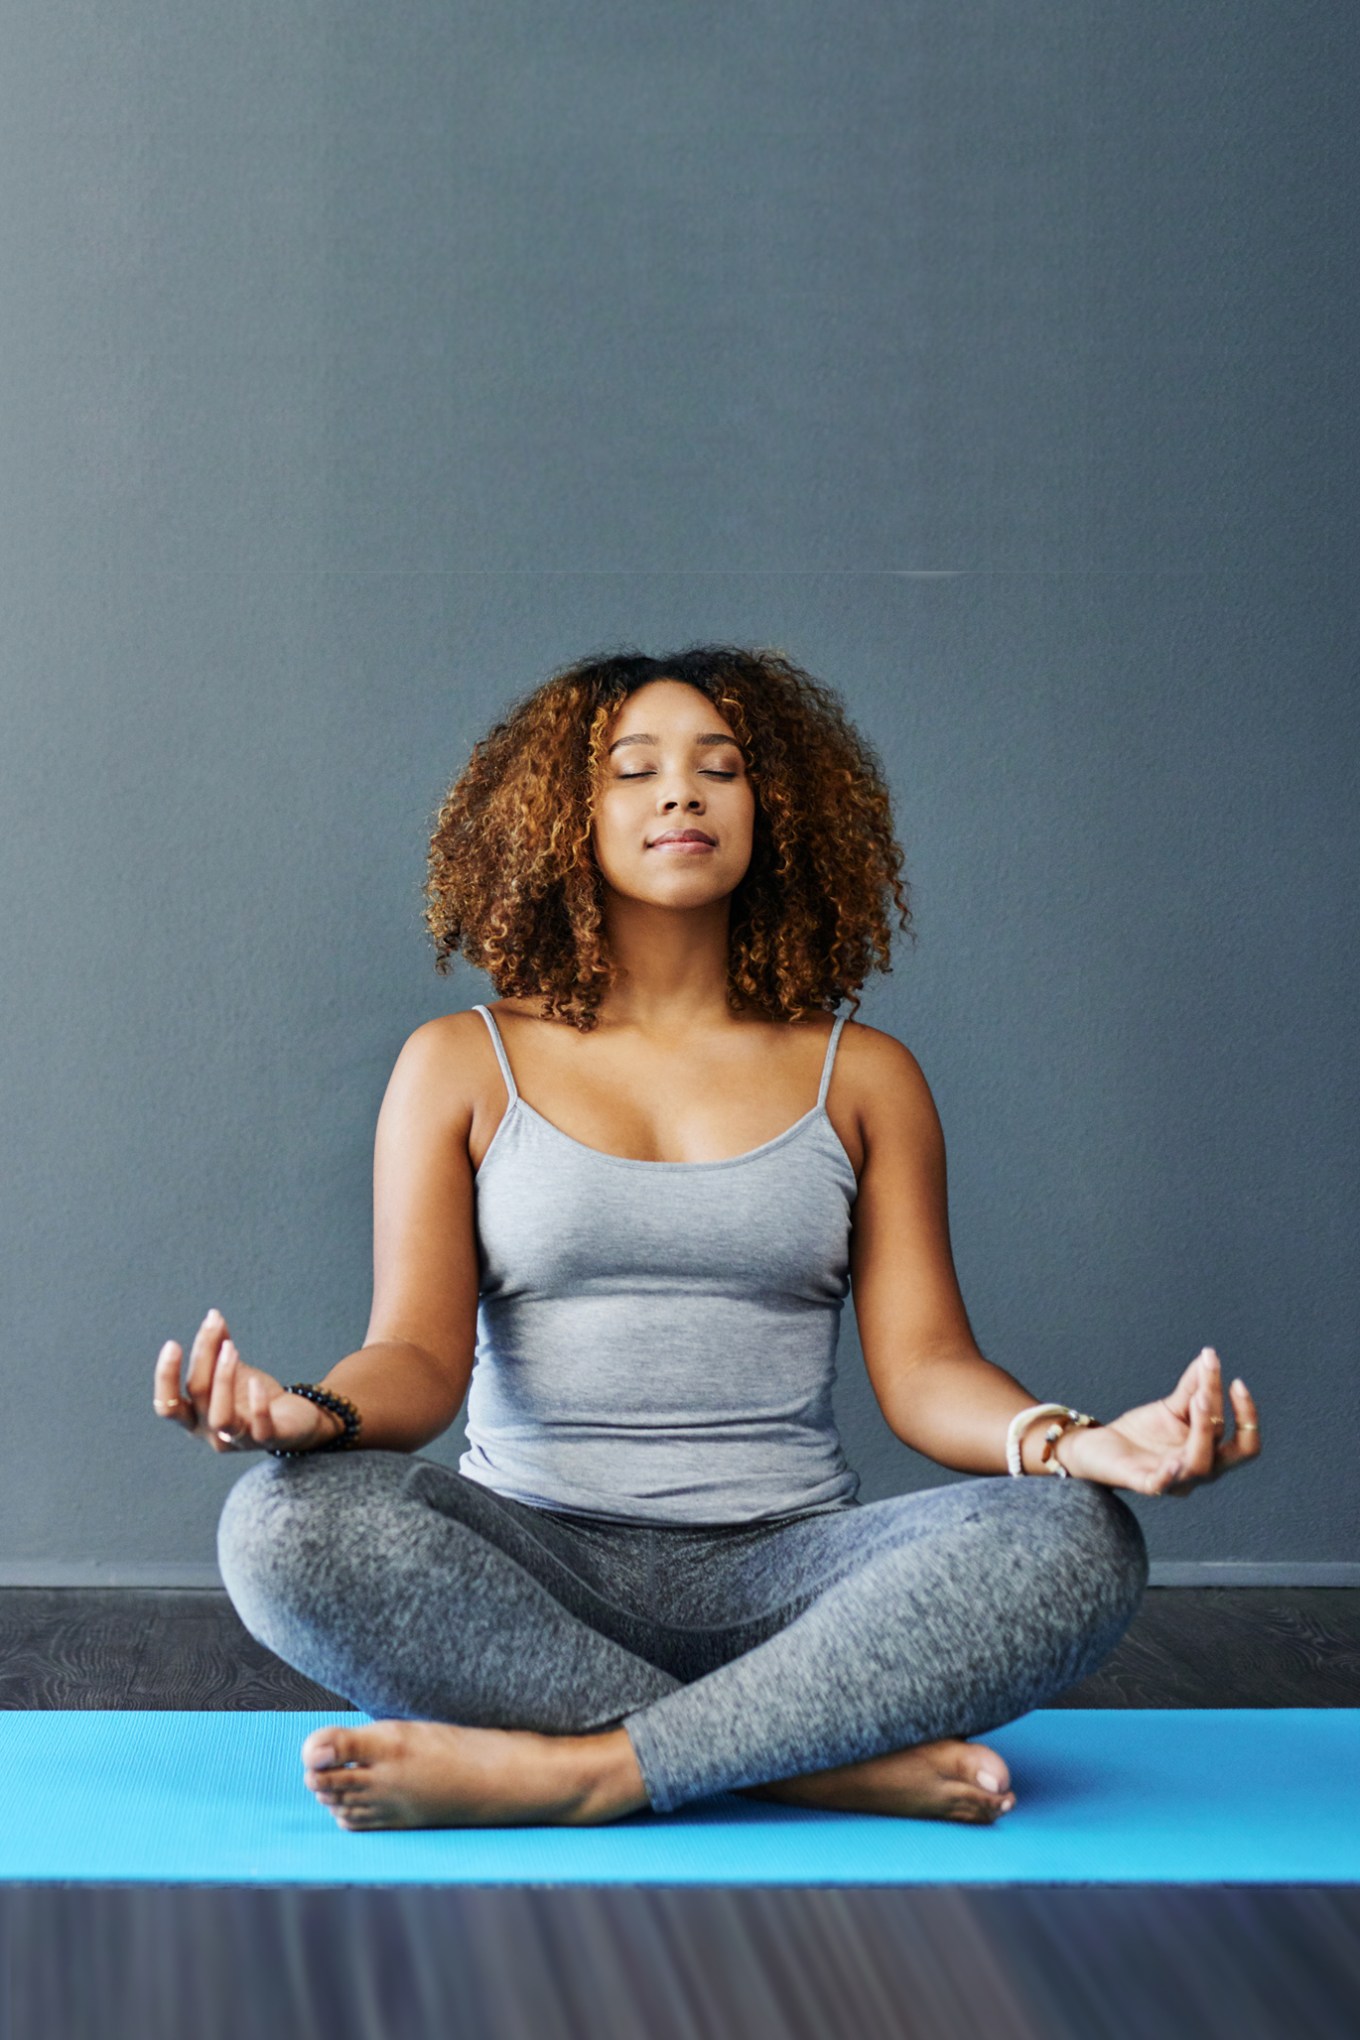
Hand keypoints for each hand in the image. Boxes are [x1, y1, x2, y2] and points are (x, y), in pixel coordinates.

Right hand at [152, 1308, 342, 1454]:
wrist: (292, 1422)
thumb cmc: (253, 1397)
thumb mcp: (233, 1371)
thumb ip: (218, 1348)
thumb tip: (213, 1316)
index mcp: (194, 1417)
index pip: (166, 1404)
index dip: (165, 1377)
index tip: (173, 1344)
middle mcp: (210, 1433)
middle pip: (196, 1395)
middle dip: (203, 1357)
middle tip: (213, 1326)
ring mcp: (237, 1440)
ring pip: (221, 1417)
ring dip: (223, 1378)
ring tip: (231, 1349)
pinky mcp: (266, 1440)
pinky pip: (259, 1429)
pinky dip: (257, 1404)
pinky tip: (257, 1382)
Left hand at [1051, 1348, 1260, 1496]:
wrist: (1100, 1447)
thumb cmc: (1142, 1432)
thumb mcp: (1171, 1407)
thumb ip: (1192, 1387)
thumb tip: (1209, 1357)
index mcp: (1211, 1452)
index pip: (1245, 1441)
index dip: (1248, 1415)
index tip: (1237, 1382)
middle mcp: (1200, 1470)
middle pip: (1232, 1454)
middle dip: (1227, 1419)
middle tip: (1209, 1389)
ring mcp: (1176, 1481)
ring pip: (1200, 1465)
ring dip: (1203, 1432)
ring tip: (1197, 1399)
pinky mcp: (1146, 1484)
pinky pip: (1162, 1485)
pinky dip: (1169, 1475)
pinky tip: (1172, 1461)